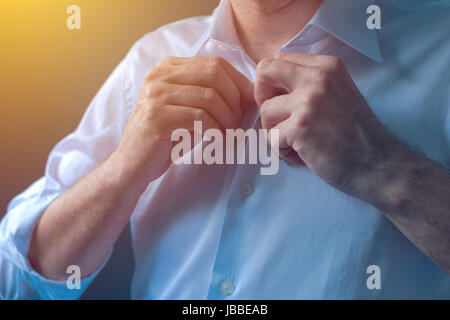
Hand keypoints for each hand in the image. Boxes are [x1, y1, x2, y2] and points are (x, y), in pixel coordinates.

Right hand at [111, 56, 254, 184]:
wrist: (132, 164)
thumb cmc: (165, 138)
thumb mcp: (187, 109)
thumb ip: (209, 94)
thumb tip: (248, 92)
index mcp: (167, 67)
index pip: (214, 63)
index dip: (238, 82)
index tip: (249, 102)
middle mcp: (159, 75)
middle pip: (214, 74)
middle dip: (235, 98)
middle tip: (240, 120)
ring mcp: (155, 94)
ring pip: (209, 97)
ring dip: (227, 118)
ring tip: (229, 133)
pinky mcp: (156, 116)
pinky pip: (199, 116)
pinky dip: (215, 129)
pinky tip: (217, 139)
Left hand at [255, 52, 397, 189]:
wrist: (377, 164)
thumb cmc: (355, 133)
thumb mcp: (337, 92)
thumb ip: (308, 82)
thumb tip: (268, 83)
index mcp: (327, 65)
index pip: (279, 60)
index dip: (272, 84)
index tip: (284, 103)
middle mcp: (318, 77)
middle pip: (265, 71)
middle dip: (262, 97)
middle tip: (277, 117)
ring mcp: (309, 101)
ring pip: (265, 111)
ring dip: (275, 132)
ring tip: (296, 143)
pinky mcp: (301, 127)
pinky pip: (271, 137)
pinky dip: (281, 150)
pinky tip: (300, 155)